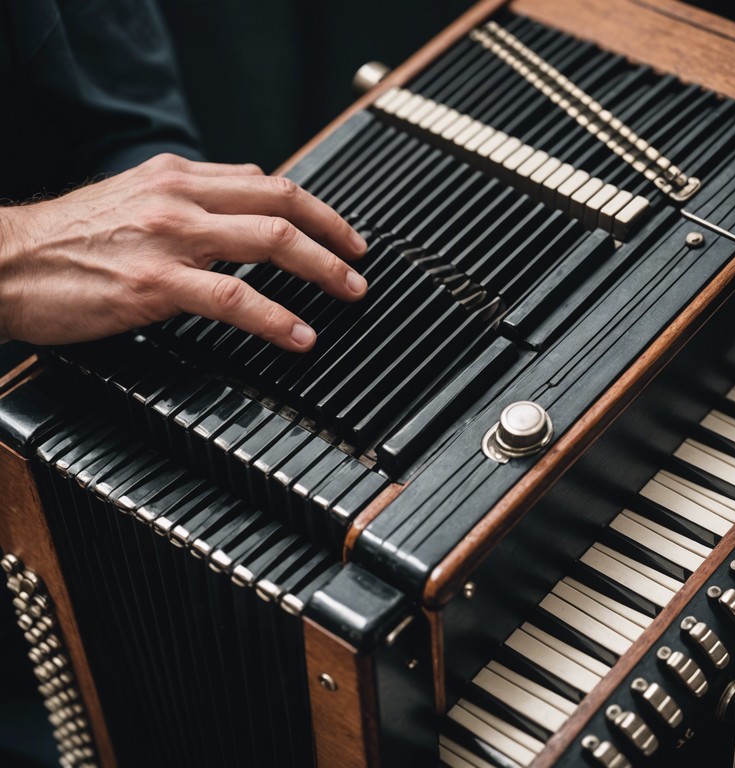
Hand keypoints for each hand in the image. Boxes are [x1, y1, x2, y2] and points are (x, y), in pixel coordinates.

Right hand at [0, 153, 367, 349]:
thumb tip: (237, 217)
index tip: (338, 230)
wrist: (4, 259)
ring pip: (270, 242)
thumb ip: (188, 205)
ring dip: (323, 268)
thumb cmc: (68, 239)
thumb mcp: (134, 201)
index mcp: (177, 176)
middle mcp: (180, 197)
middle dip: (333, 233)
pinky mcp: (156, 282)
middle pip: (281, 203)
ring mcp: (171, 238)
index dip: (312, 206)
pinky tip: (300, 333)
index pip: (264, 182)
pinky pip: (234, 297)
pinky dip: (276, 316)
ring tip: (350, 293)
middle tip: (361, 262)